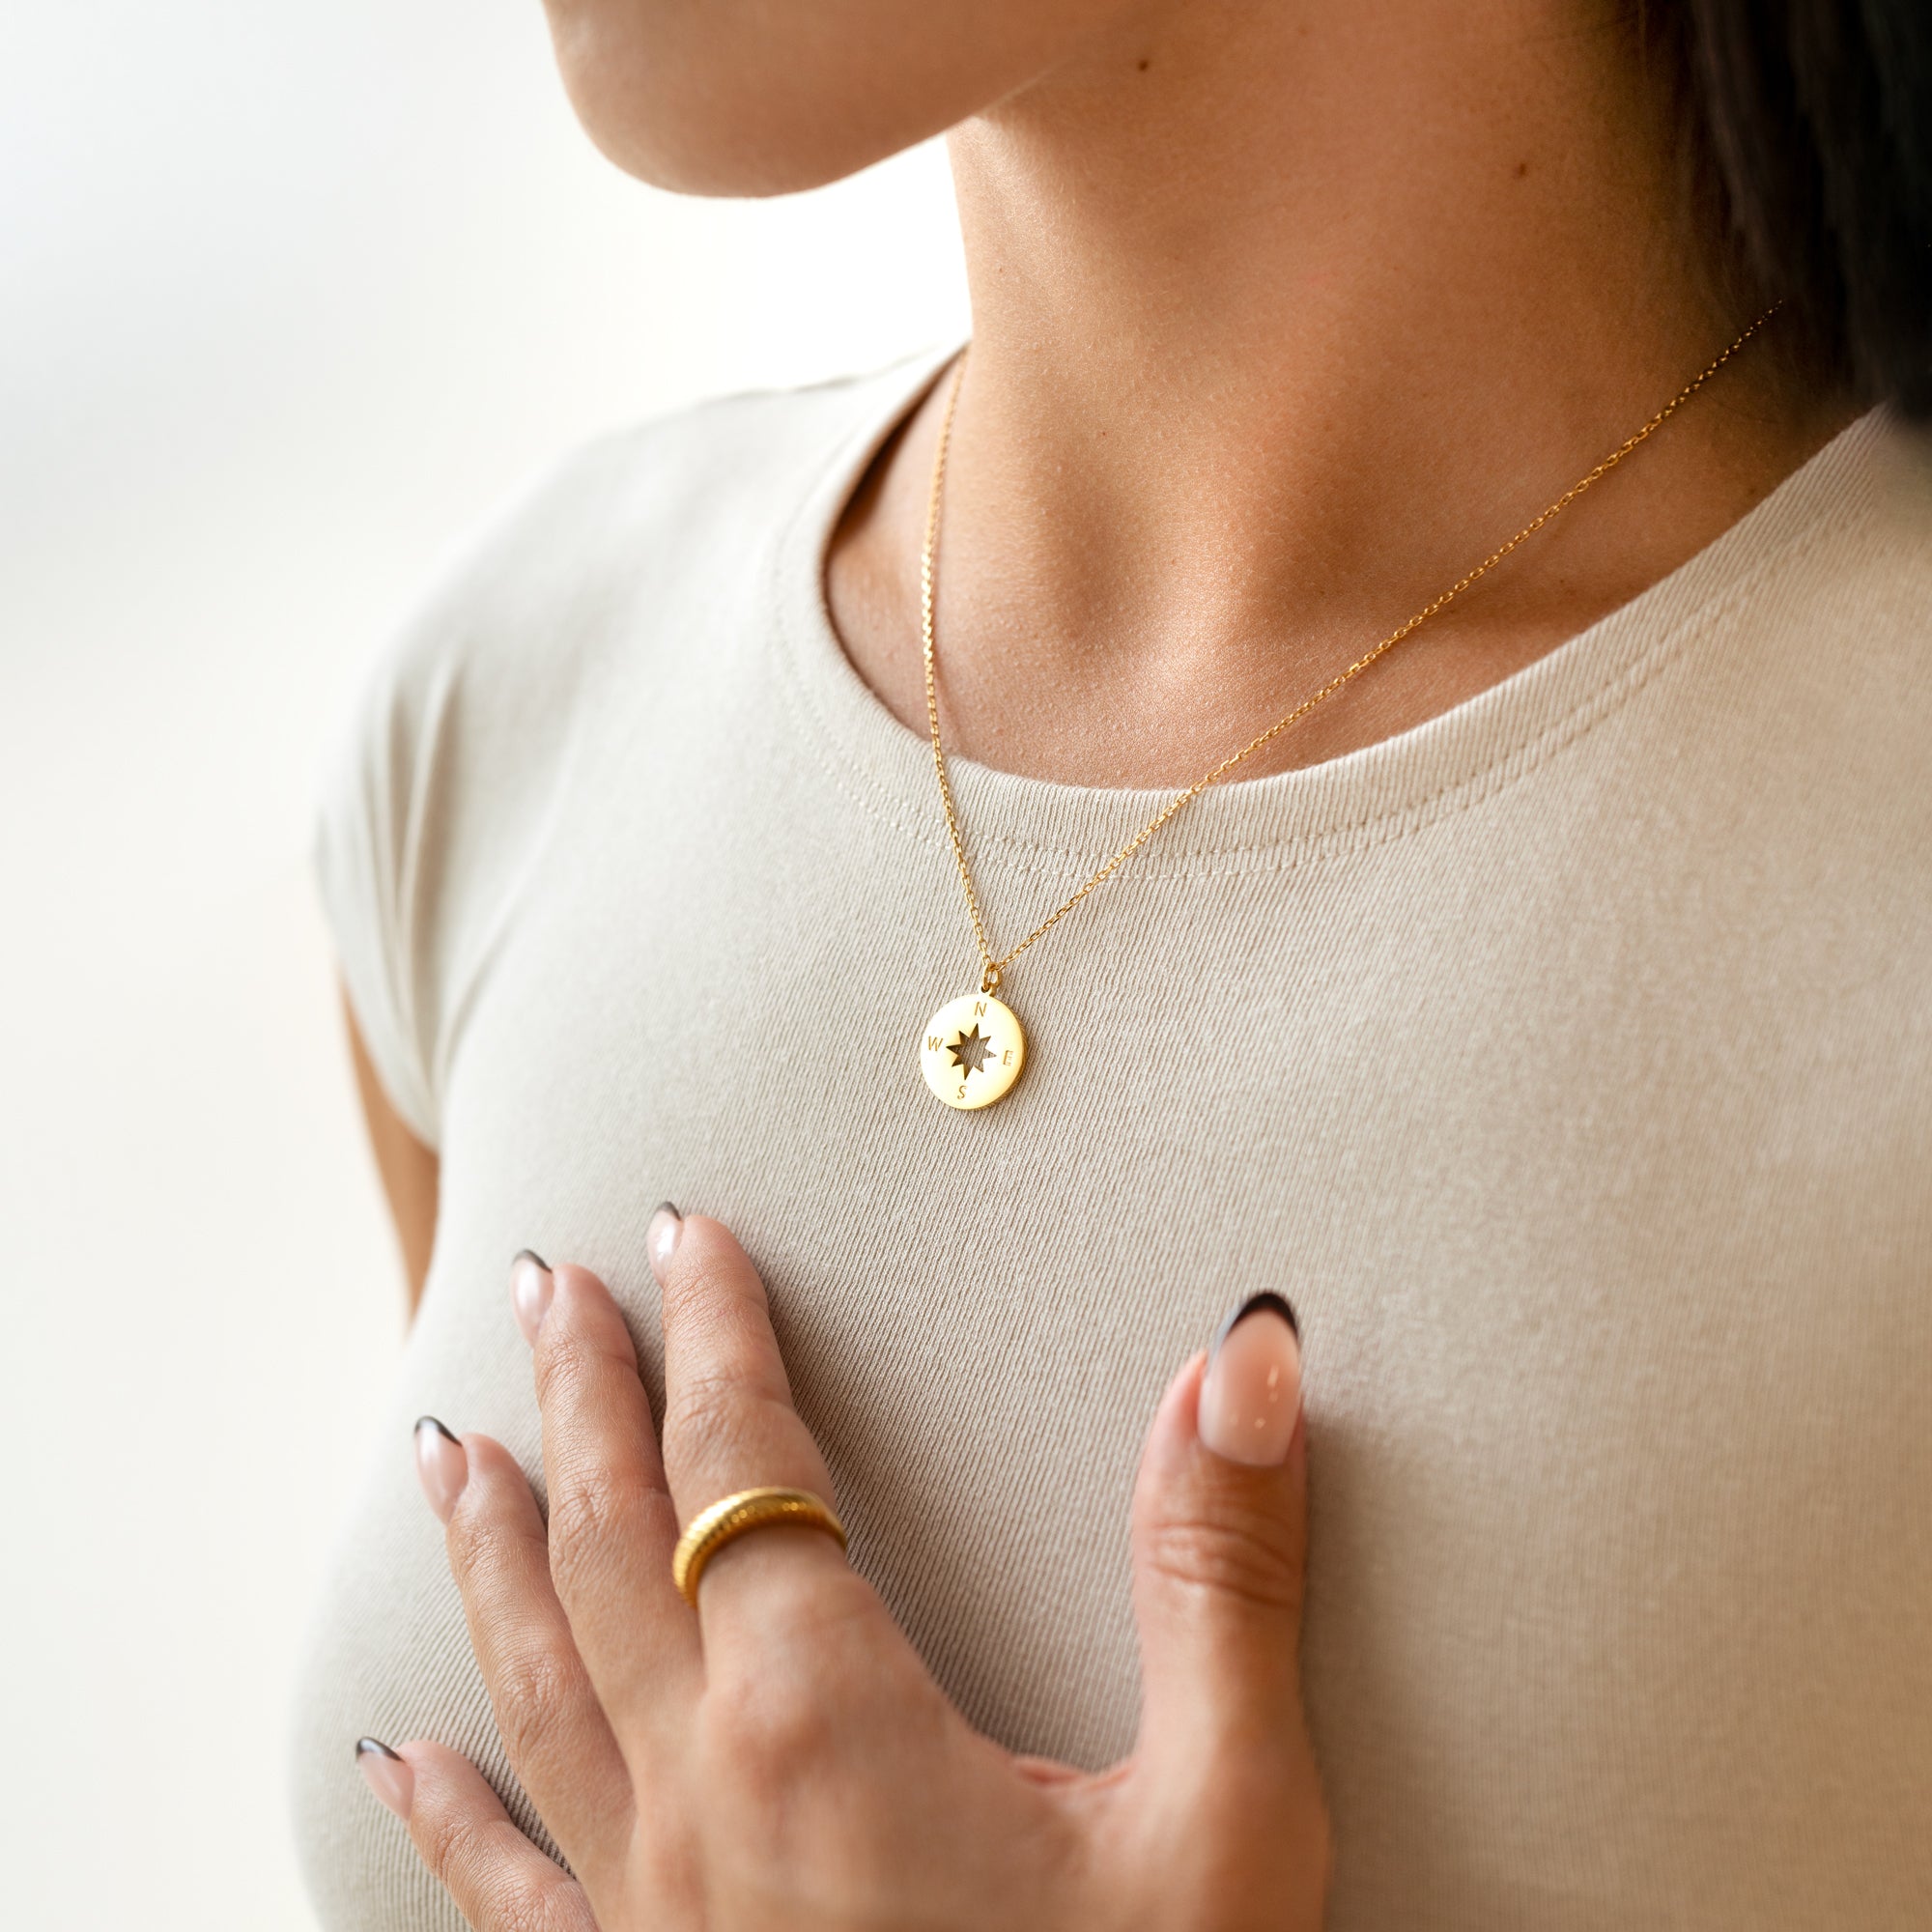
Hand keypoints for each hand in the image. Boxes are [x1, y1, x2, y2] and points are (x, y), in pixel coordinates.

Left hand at [357, 1207, 1328, 1928]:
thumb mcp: (1229, 1820)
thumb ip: (1223, 1578)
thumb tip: (1243, 1362)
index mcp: (822, 1724)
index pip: (733, 1460)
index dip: (710, 1331)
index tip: (684, 1235)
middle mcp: (701, 1802)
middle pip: (601, 1543)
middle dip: (577, 1395)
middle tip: (543, 1283)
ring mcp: (650, 1915)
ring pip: (530, 1683)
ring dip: (489, 1545)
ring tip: (450, 1448)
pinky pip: (506, 1892)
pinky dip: (444, 1812)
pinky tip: (393, 1761)